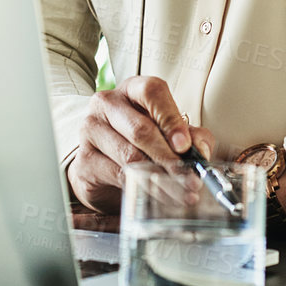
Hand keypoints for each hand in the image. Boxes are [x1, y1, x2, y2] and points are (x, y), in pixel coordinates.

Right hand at [66, 75, 214, 215]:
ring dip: (161, 178)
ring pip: (130, 156)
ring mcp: (91, 130)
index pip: (151, 92)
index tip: (185, 145)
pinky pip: (117, 175)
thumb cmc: (140, 141)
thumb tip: (201, 151)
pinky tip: (159, 195)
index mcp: (132, 89)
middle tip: (191, 179)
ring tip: (181, 192)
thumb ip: (191, 136)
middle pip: (141, 129)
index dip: (170, 118)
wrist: (103, 164)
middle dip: (170, 158)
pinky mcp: (84, 160)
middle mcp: (107, 104)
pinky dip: (143, 188)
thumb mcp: (169, 132)